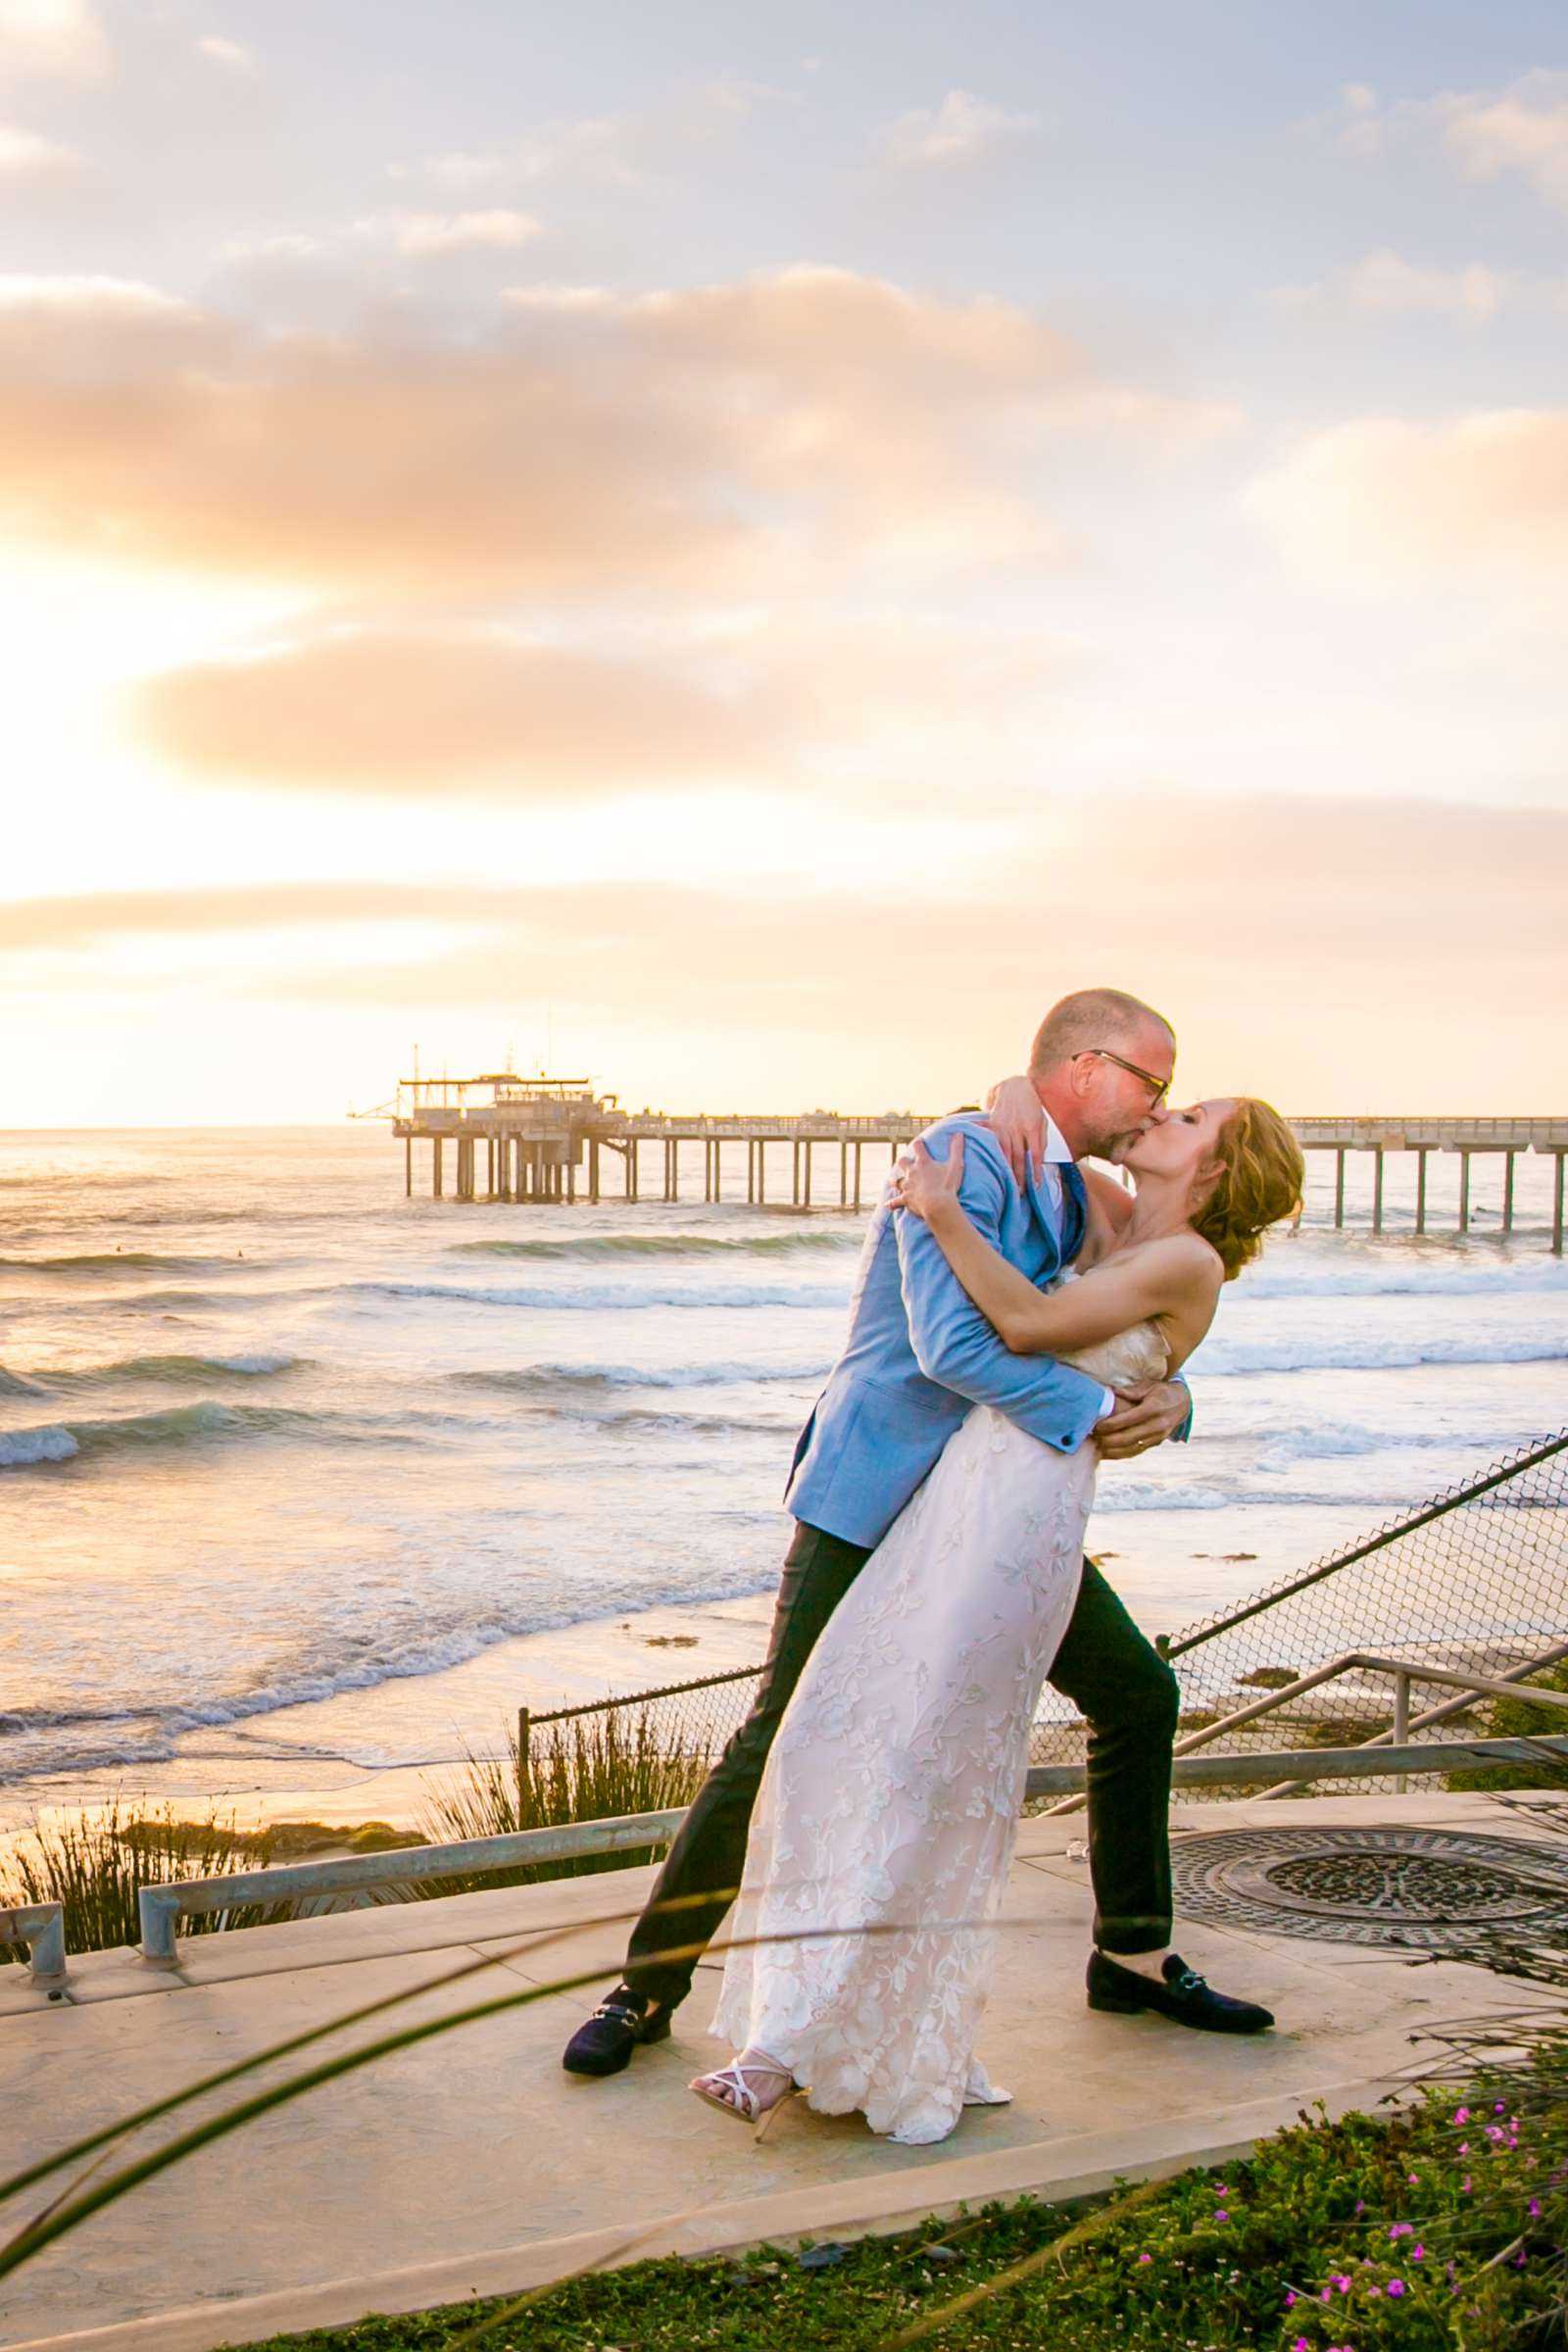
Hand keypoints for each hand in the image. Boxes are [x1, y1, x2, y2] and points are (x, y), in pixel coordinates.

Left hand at [888, 1135, 963, 1221]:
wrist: (938, 1205)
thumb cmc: (947, 1185)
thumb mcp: (955, 1165)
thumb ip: (956, 1148)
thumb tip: (959, 1133)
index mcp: (923, 1163)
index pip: (918, 1147)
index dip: (919, 1143)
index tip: (919, 1141)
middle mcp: (912, 1172)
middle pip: (902, 1162)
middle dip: (903, 1161)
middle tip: (905, 1162)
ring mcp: (907, 1186)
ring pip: (896, 1181)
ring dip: (894, 1181)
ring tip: (891, 1180)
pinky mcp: (906, 1199)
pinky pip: (896, 1201)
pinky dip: (892, 1203)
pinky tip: (888, 1205)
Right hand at [980, 1074, 1045, 1190]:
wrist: (1013, 1086)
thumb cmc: (1031, 1106)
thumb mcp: (1042, 1120)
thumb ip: (1041, 1140)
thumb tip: (1039, 1160)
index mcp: (1032, 1126)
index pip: (1035, 1154)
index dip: (1035, 1172)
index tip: (1036, 1186)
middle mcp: (1017, 1127)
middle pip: (1019, 1157)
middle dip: (1020, 1176)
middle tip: (1020, 1192)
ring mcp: (1003, 1125)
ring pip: (1005, 1152)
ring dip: (1006, 1170)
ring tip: (1008, 1184)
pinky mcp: (992, 1124)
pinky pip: (992, 1142)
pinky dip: (992, 1155)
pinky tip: (990, 1166)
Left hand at [1094, 1379, 1187, 1461]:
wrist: (1183, 1403)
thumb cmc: (1162, 1391)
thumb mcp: (1149, 1385)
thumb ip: (1132, 1390)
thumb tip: (1112, 1391)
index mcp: (1153, 1409)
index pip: (1127, 1420)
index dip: (1109, 1425)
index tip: (1095, 1426)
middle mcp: (1157, 1425)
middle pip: (1127, 1438)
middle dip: (1107, 1439)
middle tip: (1092, 1436)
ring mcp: (1158, 1437)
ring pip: (1131, 1448)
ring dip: (1111, 1450)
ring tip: (1095, 1446)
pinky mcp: (1156, 1443)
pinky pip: (1136, 1452)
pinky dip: (1120, 1454)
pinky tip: (1106, 1453)